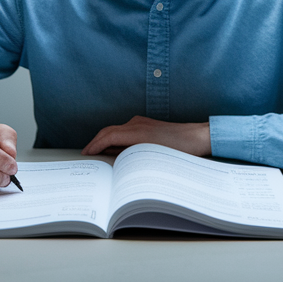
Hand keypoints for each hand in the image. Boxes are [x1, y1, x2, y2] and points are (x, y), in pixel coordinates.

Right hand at [81, 116, 211, 156]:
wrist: (196, 137)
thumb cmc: (178, 150)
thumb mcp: (151, 158)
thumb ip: (130, 158)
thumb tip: (113, 161)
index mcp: (137, 131)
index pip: (108, 136)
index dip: (94, 145)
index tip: (86, 154)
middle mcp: (136, 123)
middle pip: (109, 131)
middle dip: (96, 142)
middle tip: (87, 154)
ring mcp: (141, 122)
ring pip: (116, 130)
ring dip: (105, 140)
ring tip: (97, 152)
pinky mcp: (146, 124)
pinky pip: (125, 130)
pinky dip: (115, 138)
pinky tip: (116, 148)